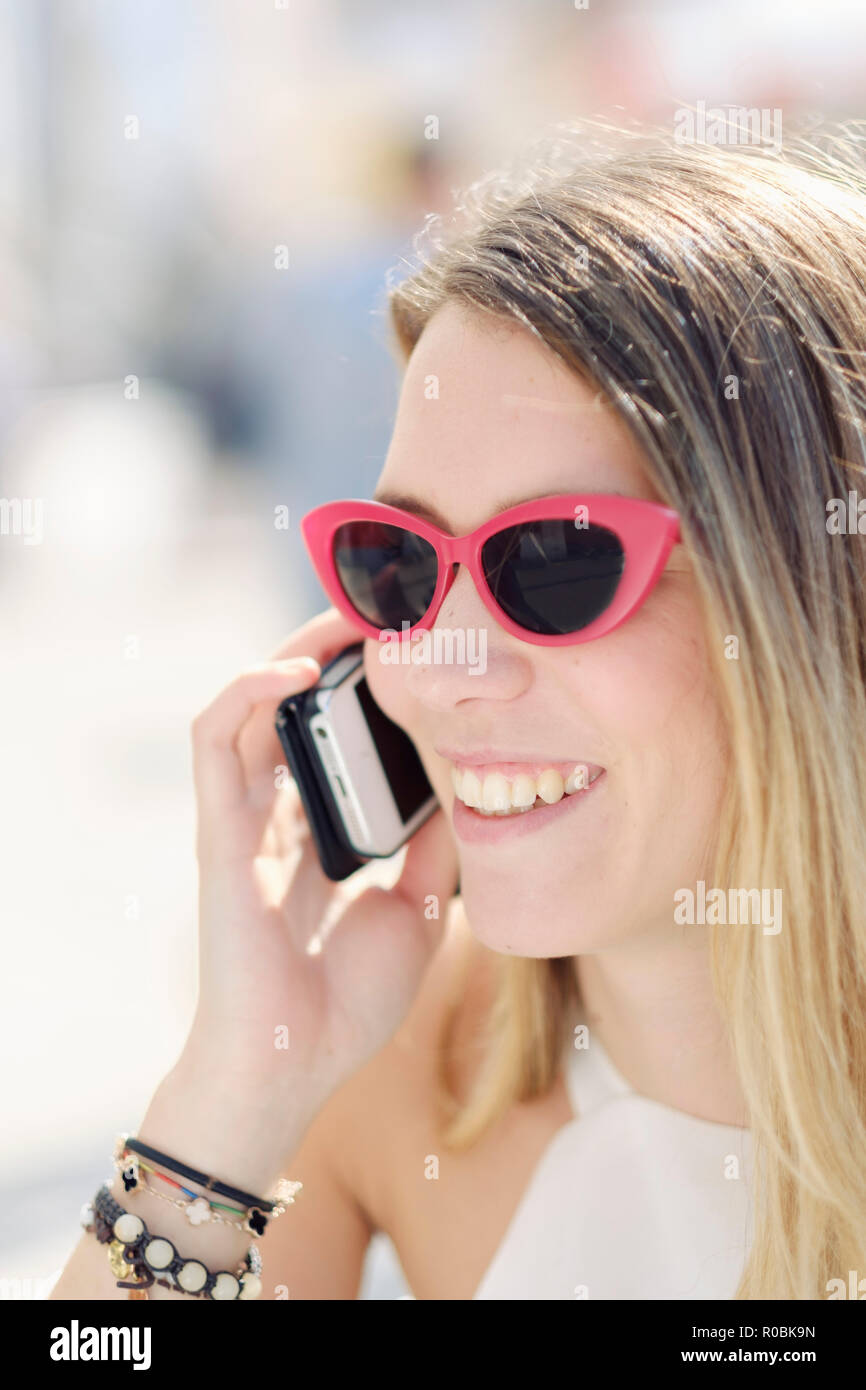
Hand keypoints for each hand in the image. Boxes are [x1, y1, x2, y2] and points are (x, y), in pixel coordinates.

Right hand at [182, 607, 458, 1144]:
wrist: (294, 1065)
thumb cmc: (345, 1001)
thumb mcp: (417, 907)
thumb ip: (436, 849)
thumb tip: (478, 792)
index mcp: (320, 827)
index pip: (335, 729)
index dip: (368, 681)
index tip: (420, 643)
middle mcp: (277, 810)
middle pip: (294, 702)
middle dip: (335, 647)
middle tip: (392, 608)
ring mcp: (242, 816)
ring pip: (250, 701)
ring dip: (295, 650)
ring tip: (350, 618)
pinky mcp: (218, 829)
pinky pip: (216, 740)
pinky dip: (248, 693)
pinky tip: (300, 672)